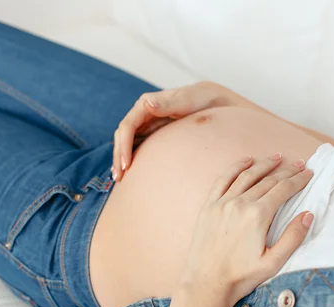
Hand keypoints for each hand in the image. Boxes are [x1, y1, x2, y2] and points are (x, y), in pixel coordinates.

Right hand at [111, 81, 234, 180]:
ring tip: (119, 179)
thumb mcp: (187, 100)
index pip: (127, 126)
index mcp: (146, 104)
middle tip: (119, 177)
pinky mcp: (153, 134)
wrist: (214, 103)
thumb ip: (167, 103)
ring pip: (127, 143)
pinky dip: (131, 158)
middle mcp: (143, 114)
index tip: (126, 164)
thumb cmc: (201, 100)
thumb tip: (146, 104)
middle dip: (118, 156)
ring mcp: (147, 125)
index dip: (123, 145)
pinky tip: (130, 174)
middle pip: (123, 136)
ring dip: (121, 159)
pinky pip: (137, 146)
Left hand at [177, 153, 314, 306]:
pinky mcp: (209, 206)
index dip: (298, 180)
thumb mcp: (273, 262)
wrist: (205, 284)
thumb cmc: (240, 277)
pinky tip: (246, 161)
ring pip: (247, 176)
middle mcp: (240, 203)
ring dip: (263, 165)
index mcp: (258, 215)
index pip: (283, 189)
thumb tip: (308, 214)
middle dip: (286, 171)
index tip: (309, 173)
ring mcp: (222, 203)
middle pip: (268, 180)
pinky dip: (236, 168)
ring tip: (276, 157)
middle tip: (299, 164)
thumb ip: (293, 237)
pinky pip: (223, 180)